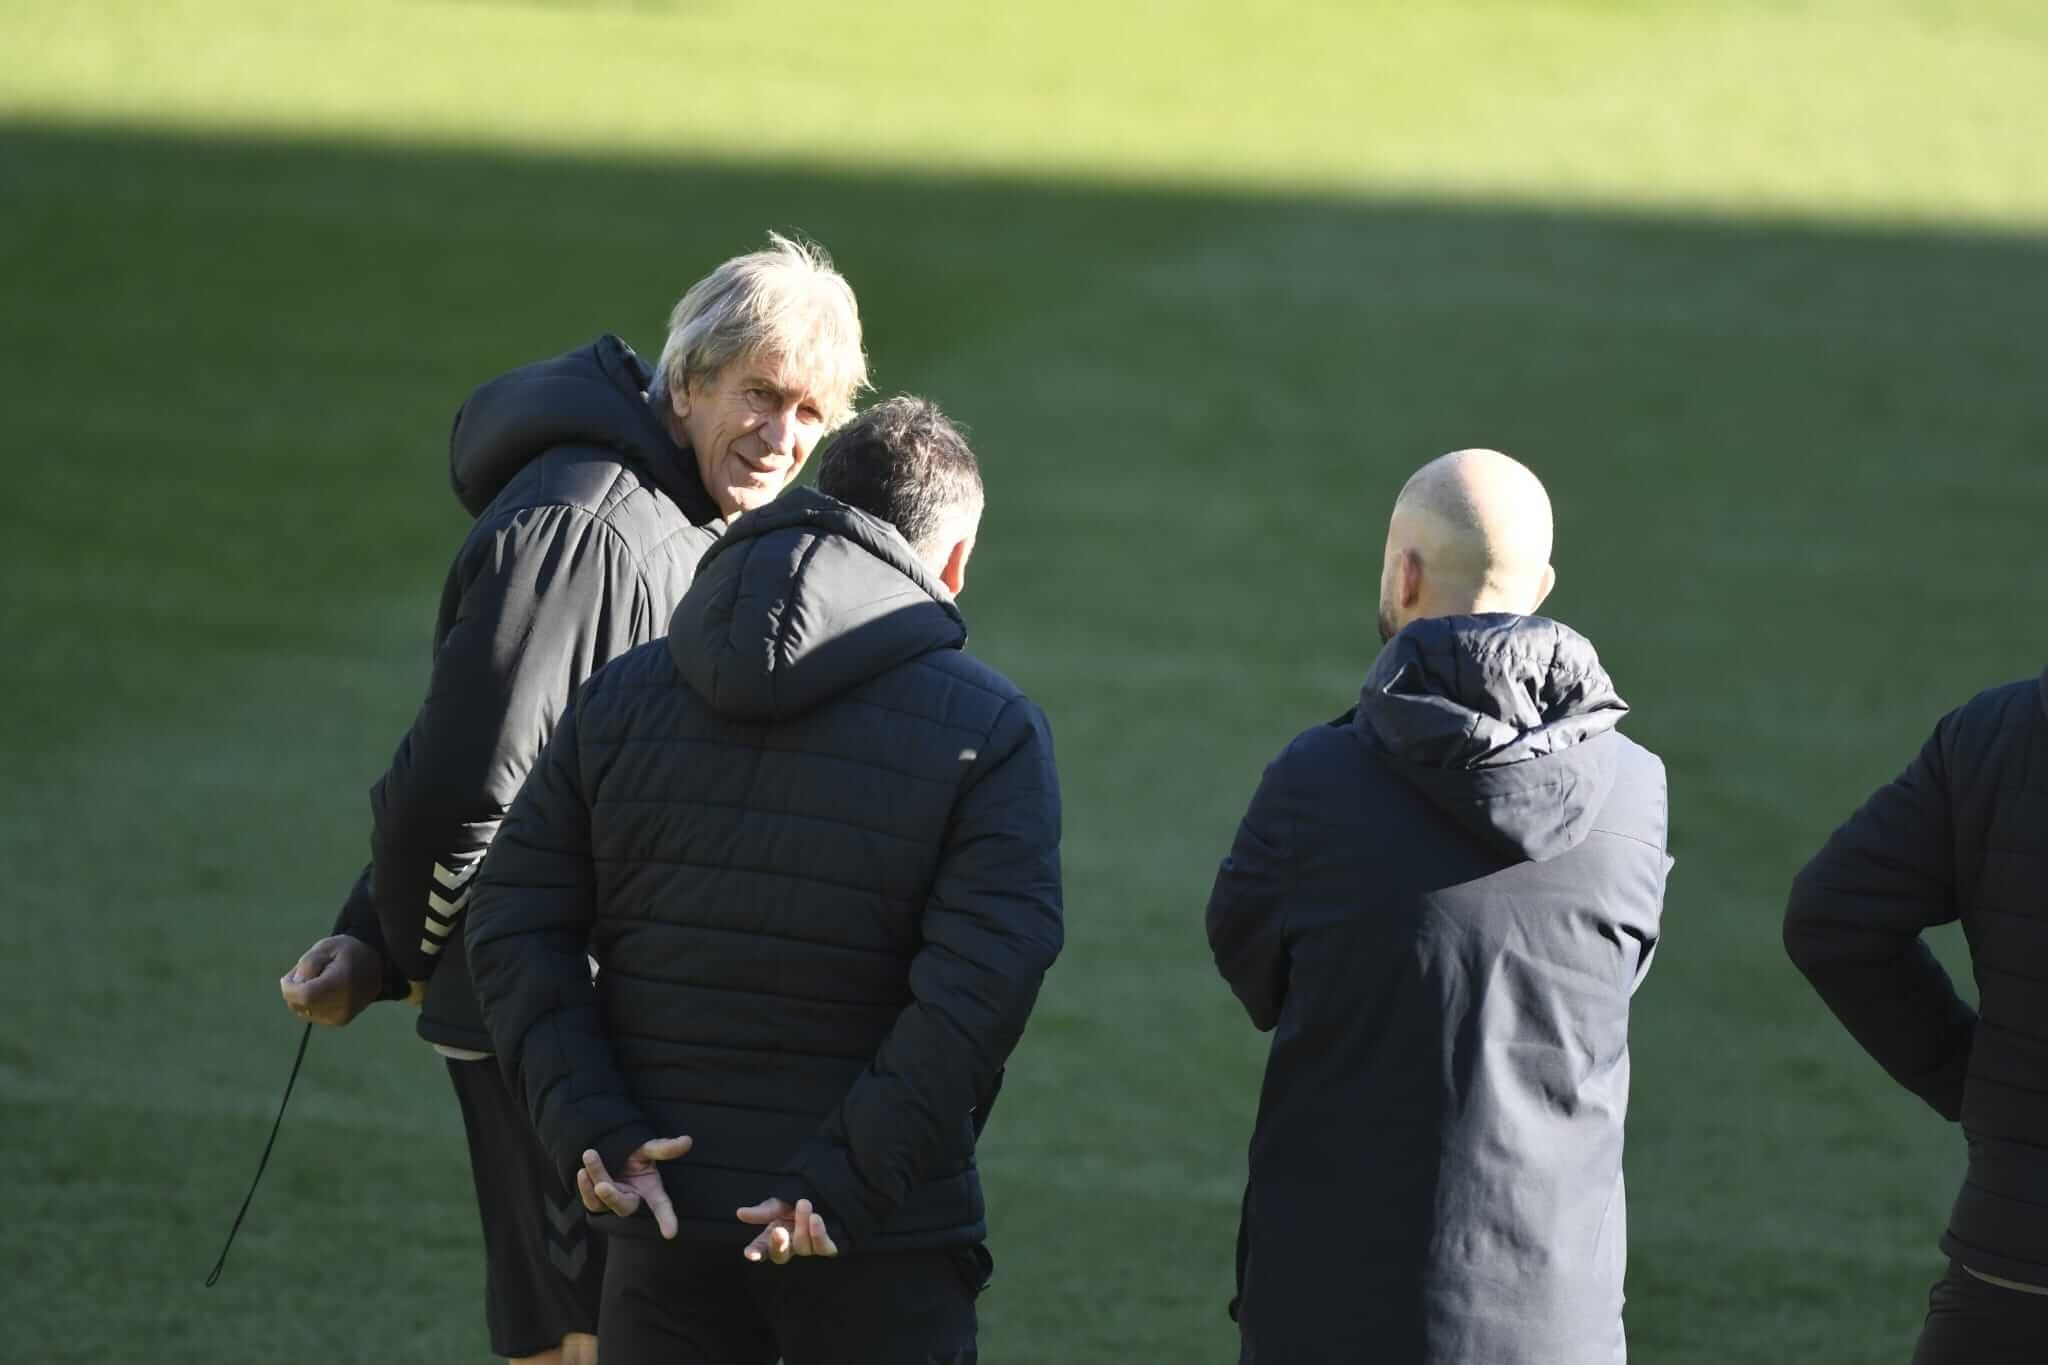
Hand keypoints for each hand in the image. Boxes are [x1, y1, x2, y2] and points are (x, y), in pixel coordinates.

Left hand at [279, 935, 384, 1026]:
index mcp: (341, 984)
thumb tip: (294, 986)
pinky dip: (309, 1003)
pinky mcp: (340, 1021)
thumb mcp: (326, 947)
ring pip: (301, 1011)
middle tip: (306, 973)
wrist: (379, 967)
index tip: (287, 977)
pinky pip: (310, 1014)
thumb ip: (307, 964)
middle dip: (293, 990)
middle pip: (299, 1005)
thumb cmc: (349, 952)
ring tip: (316, 980)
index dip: (289, 988)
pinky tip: (322, 990)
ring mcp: (341, 1017)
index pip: (305, 995)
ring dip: (300, 997)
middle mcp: (343, 1005)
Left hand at [576, 1136, 692, 1238]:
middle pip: (625, 1206)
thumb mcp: (649, 1150)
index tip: (671, 1234)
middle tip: (602, 1185)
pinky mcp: (597, 1202)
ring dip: (596, 1179)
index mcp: (650, 1190)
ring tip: (590, 1156)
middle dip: (613, 1197)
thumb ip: (664, 1148)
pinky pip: (591, 1202)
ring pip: (603, 1201)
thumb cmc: (635, 1156)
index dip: (667, 1219)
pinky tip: (582, 1172)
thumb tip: (688, 1140)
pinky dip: (586, 1188)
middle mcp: (633, 1199)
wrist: (612, 1153)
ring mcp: (613, 1203)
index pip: (661, 1206)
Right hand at [737, 1197, 837, 1263]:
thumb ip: (763, 1211)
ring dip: (801, 1226)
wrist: (827, 1190)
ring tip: (803, 1203)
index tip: (750, 1254)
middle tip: (778, 1230)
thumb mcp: (779, 1202)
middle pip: (780, 1255)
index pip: (761, 1248)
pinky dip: (818, 1234)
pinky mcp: (828, 1246)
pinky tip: (815, 1219)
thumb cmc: (799, 1197)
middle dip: (778, 1245)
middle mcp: (791, 1245)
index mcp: (774, 1235)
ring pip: (802, 1247)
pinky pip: (823, 1247)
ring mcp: (809, 1248)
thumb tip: (740, 1213)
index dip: (755, 1252)